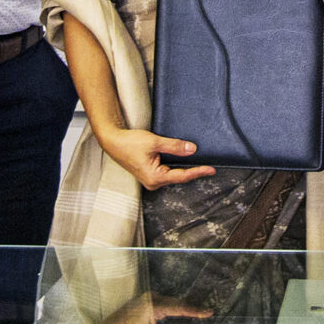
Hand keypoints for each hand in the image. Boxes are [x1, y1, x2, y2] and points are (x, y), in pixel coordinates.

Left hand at [95, 291, 213, 323]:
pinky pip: (164, 302)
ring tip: (197, 313)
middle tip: (207, 313)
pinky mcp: (144, 299)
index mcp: (154, 306)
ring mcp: (147, 297)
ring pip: (170, 302)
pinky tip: (180, 313)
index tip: (209, 312)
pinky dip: (173, 307)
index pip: (179, 308)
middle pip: (176, 303)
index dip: (195, 311)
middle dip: (191, 309)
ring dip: (182, 308)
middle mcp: (151, 297)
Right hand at [97, 124, 215, 190]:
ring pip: (173, 175)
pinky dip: (175, 166)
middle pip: (178, 177)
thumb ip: (174, 146)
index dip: (198, 172)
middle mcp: (153, 182)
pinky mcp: (149, 174)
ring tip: (200, 164)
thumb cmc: (129, 143)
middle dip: (193, 172)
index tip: (211, 170)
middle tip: (209, 167)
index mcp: (154, 177)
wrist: (113, 142)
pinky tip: (183, 161)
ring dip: (184, 169)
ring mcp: (150, 179)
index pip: (182, 176)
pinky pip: (166, 172)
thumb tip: (192, 149)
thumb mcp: (154, 142)